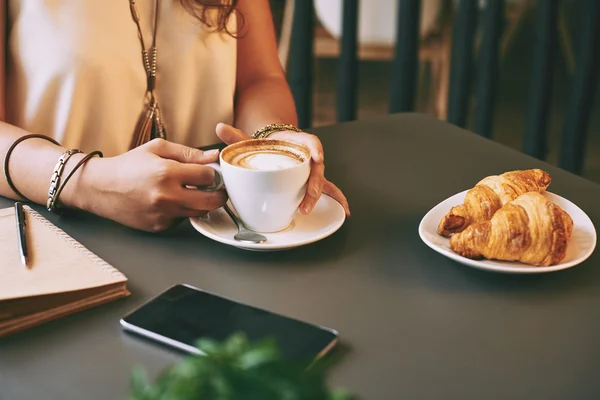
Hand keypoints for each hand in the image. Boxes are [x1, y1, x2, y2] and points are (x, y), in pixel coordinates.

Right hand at [73, 139, 226, 231]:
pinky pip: (182, 219)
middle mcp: (166, 196)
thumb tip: (213, 155)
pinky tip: (171, 201)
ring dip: (201, 203)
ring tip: (191, 191)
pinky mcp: (159, 226)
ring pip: (199, 212)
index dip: (212, 172)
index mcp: (166, 173)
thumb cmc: (128, 165)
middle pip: (211, 201)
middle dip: (219, 194)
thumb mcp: (157, 149)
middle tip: (217, 188)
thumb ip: (188, 153)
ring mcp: (163, 214)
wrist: (100, 188)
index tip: (209, 171)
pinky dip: (182, 210)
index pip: (208, 176)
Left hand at [216, 123, 349, 215]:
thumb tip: (219, 127)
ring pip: (323, 181)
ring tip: (308, 208)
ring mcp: (311, 171)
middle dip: (315, 183)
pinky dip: (337, 199)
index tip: (317, 157)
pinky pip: (328, 190)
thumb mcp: (250, 140)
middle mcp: (308, 156)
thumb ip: (236, 136)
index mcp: (297, 142)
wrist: (272, 148)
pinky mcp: (312, 182)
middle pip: (317, 168)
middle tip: (308, 196)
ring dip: (320, 195)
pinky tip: (344, 212)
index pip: (310, 141)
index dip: (315, 148)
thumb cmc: (264, 146)